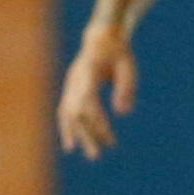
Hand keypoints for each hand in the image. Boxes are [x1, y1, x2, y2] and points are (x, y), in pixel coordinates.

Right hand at [56, 23, 135, 158]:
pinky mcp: (70, 90)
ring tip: (89, 154)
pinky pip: (65, 112)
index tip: (108, 136)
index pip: (88, 100)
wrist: (101, 39)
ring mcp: (69, 85)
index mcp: (88, 72)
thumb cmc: (118, 53)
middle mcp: (74, 80)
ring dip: (77, 135)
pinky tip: (72, 145)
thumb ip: (125, 88)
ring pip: (68, 114)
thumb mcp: (128, 68)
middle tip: (97, 156)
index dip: (96, 119)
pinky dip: (68, 128)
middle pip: (76, 112)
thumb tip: (123, 113)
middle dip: (86, 134)